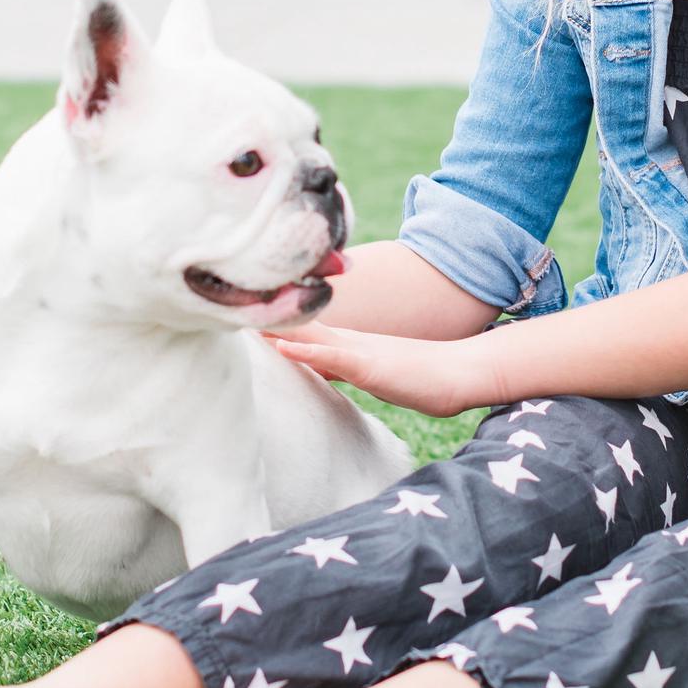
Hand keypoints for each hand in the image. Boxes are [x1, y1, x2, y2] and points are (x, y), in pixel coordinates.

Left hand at [261, 323, 506, 417]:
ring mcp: (359, 352)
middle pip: (298, 328)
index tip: (240, 316)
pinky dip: (306, 352)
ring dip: (276, 329)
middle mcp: (349, 342)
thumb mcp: (377, 376)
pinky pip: (333, 357)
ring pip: (309, 336)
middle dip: (265, 320)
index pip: (302, 332)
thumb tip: (329, 371)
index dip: (271, 324)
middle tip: (226, 307)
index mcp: (349, 346)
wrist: (460, 375)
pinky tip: (282, 347)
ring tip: (242, 319)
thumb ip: (352, 370)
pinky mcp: (370, 366)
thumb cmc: (426, 380)